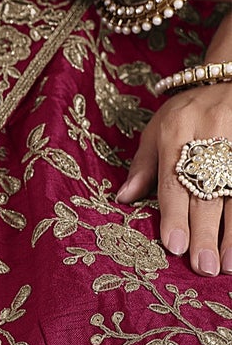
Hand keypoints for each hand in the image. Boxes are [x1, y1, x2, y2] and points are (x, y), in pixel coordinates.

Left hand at [119, 81, 231, 273]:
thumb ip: (143, 167)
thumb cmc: (187, 111)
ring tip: (228, 265)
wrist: (228, 76)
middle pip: (207, 194)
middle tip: (204, 268)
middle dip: (206, 234)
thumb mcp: (157, 129)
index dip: (175, 217)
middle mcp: (210, 135)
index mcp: (178, 132)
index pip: (174, 183)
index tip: (176, 247)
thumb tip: (123, 199)